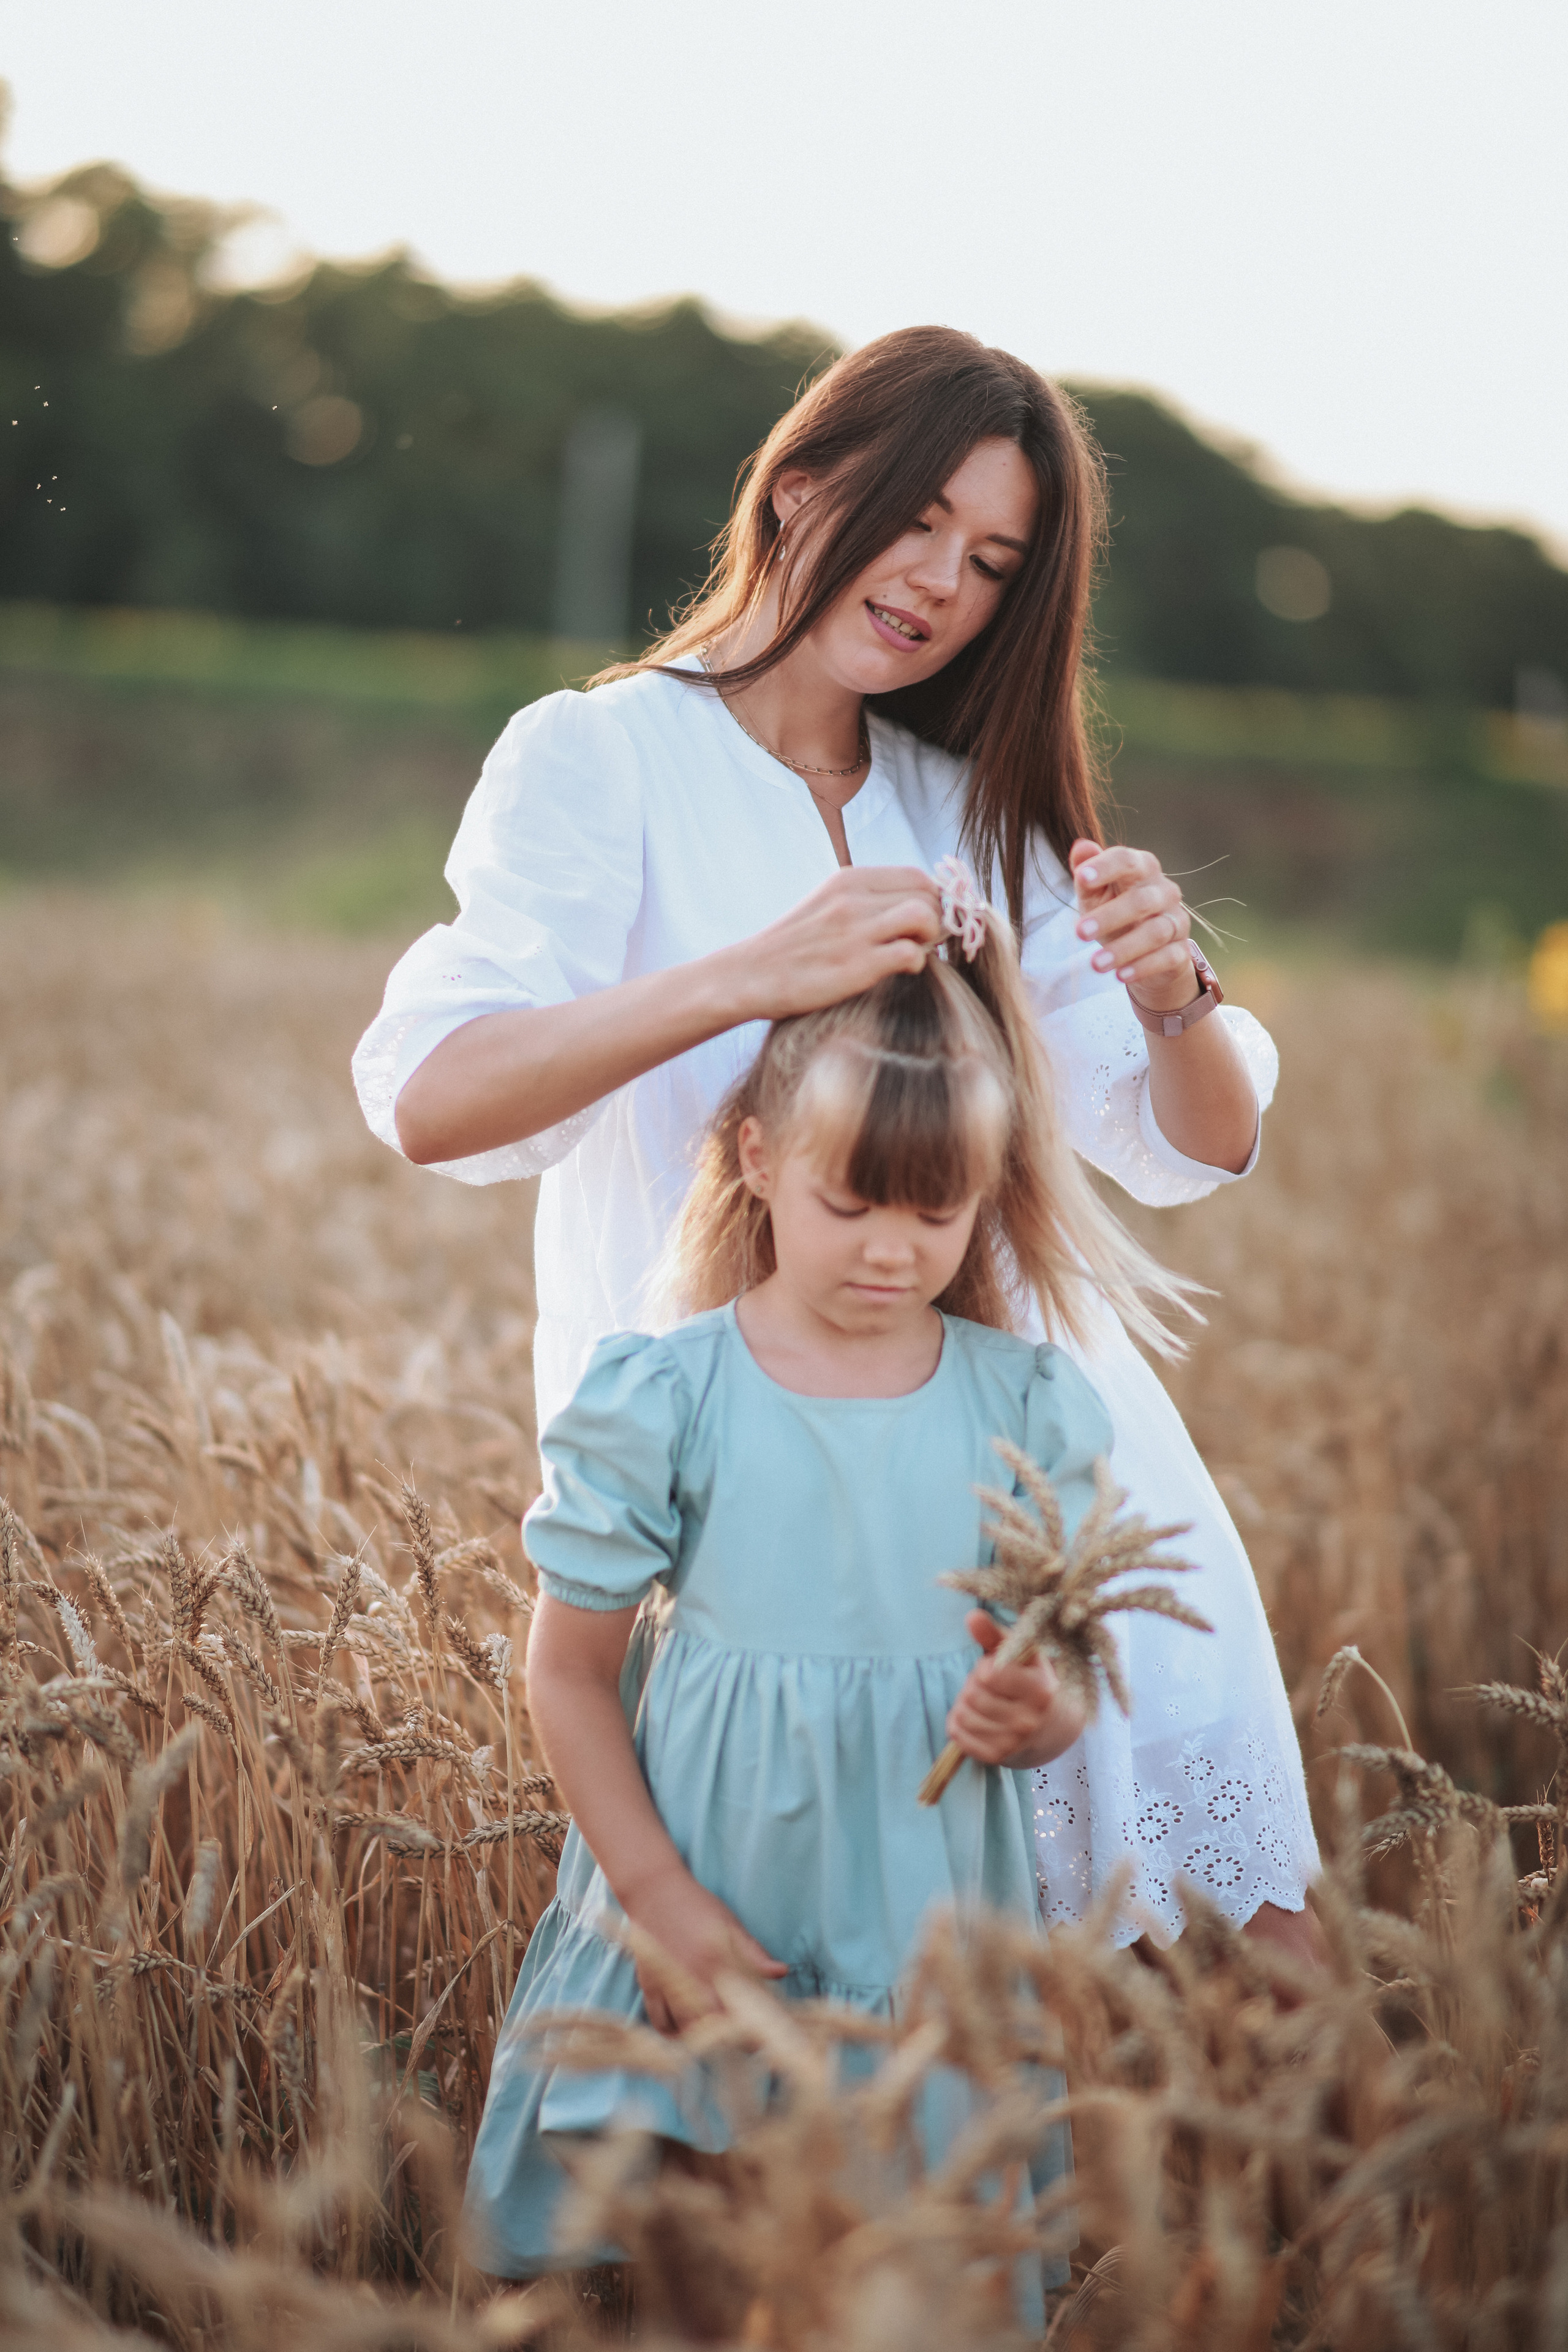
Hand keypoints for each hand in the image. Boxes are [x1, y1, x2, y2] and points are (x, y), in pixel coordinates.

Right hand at [623, 1867, 787, 2033]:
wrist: (653, 1889)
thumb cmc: (697, 1905)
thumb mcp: (729, 1924)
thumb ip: (754, 1952)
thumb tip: (782, 1971)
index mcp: (715, 1962)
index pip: (737, 2007)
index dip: (751, 2029)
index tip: (766, 2039)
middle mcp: (690, 1976)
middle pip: (712, 2025)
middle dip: (731, 2041)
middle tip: (745, 2045)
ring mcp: (666, 1983)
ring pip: (686, 2028)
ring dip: (703, 2040)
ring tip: (720, 2043)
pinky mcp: (649, 1985)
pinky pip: (659, 2021)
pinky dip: (673, 2033)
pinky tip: (688, 2032)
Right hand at [725, 866, 942, 1023]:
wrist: (750, 975)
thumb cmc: (793, 946)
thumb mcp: (827, 904)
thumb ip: (866, 900)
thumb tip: (915, 907)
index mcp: (849, 879)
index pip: (917, 875)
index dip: (933, 899)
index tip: (928, 920)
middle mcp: (854, 898)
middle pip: (927, 894)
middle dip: (936, 919)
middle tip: (924, 941)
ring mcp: (855, 930)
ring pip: (925, 916)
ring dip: (930, 937)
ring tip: (914, 951)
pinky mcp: (856, 965)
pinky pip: (911, 955)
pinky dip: (916, 964)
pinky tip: (899, 970)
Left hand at [946, 1611, 1086, 1769]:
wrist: (1053, 1728)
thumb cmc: (1033, 1681)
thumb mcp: (1022, 1655)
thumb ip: (995, 1635)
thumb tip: (971, 1616)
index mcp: (1040, 1690)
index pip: (989, 1674)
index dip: (986, 1667)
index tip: (997, 1670)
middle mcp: (1030, 1720)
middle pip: (972, 1693)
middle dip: (974, 1684)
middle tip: (989, 1687)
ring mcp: (1013, 1742)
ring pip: (962, 1713)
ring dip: (964, 1702)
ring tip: (982, 1701)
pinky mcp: (997, 1757)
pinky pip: (957, 1734)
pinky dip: (958, 1722)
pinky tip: (976, 1717)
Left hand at [1069, 839, 1197, 1016]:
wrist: (1144, 953)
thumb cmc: (1113, 912)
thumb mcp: (1095, 894)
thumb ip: (1086, 874)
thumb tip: (1081, 846)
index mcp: (1142, 869)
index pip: (1127, 860)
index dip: (1105, 867)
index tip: (1081, 878)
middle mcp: (1164, 891)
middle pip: (1141, 901)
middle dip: (1108, 917)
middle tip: (1078, 933)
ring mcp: (1176, 921)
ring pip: (1155, 933)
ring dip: (1123, 949)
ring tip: (1095, 964)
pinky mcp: (1181, 951)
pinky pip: (1167, 958)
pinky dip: (1143, 967)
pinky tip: (1121, 976)